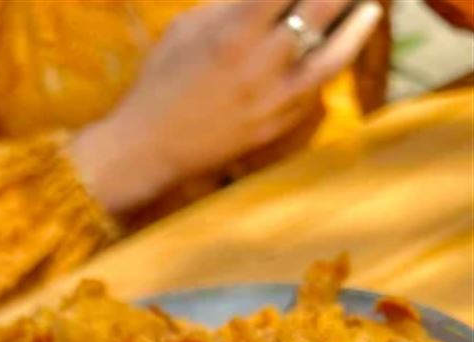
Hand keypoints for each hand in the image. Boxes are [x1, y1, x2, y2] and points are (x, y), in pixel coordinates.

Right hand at [71, 0, 382, 212]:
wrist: (150, 147)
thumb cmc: (161, 81)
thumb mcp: (188, 27)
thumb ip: (232, 2)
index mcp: (235, 31)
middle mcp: (262, 63)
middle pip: (322, 9)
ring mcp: (275, 98)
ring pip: (335, 55)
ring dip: (359, 25)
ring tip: (371, 8)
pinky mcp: (278, 124)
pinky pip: (316, 88)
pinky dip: (333, 63)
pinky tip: (342, 47)